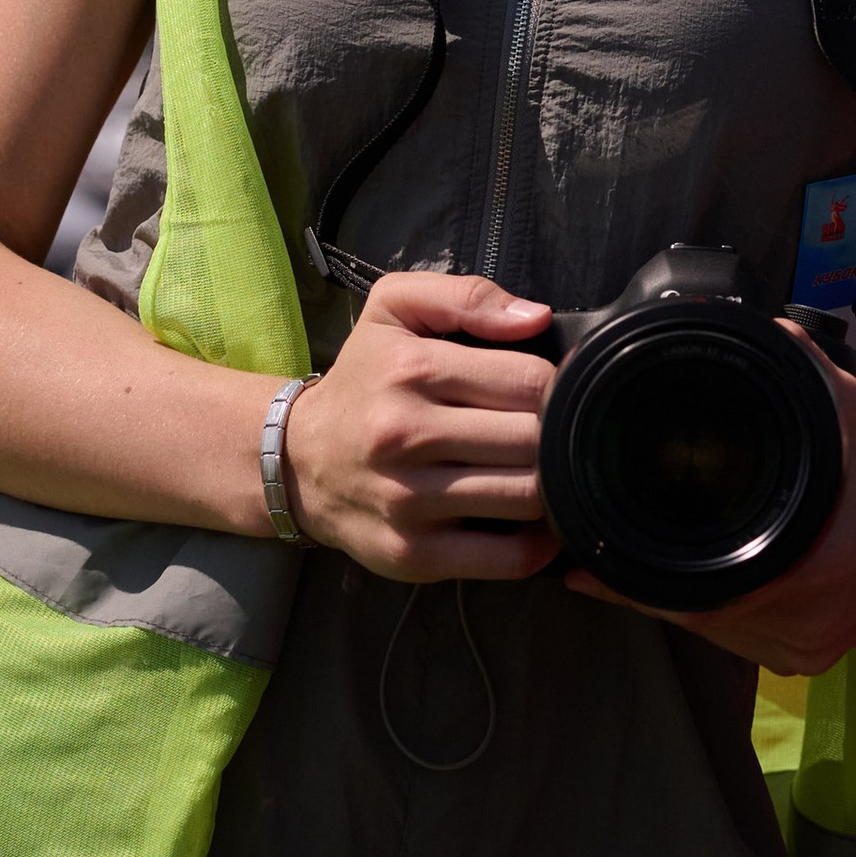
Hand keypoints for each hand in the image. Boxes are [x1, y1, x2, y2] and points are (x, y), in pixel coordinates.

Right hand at [277, 270, 562, 583]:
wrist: (297, 461)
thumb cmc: (363, 381)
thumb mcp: (395, 310)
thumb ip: (467, 297)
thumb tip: (537, 319)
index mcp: (411, 370)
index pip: (531, 382)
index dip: (558, 387)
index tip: (552, 394)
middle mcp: (406, 435)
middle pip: (535, 442)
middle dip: (557, 437)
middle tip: (552, 435)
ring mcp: (408, 501)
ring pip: (528, 498)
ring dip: (552, 486)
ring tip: (542, 471)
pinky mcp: (414, 554)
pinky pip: (509, 559)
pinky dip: (539, 543)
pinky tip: (532, 520)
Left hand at [569, 362, 855, 673]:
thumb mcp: (842, 405)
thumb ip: (785, 365)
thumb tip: (733, 325)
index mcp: (799, 575)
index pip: (686, 595)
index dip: (627, 582)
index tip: (580, 564)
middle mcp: (799, 628)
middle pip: (692, 619)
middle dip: (642, 589)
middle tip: (589, 562)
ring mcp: (806, 650)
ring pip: (714, 634)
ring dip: (674, 604)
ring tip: (624, 572)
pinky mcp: (813, 657)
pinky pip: (743, 641)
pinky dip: (714, 614)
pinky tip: (684, 589)